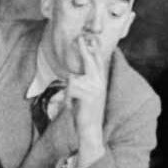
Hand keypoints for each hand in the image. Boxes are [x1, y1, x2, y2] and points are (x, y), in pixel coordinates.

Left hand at [65, 37, 108, 163]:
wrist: (90, 129)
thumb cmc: (86, 112)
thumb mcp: (88, 95)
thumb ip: (86, 82)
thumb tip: (75, 73)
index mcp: (101, 81)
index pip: (97, 61)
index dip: (92, 50)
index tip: (88, 38)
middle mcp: (100, 82)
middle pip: (90, 61)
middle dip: (84, 49)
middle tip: (79, 38)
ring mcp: (95, 88)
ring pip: (73, 79)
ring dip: (69, 91)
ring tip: (74, 102)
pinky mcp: (89, 94)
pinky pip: (70, 88)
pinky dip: (67, 96)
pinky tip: (73, 104)